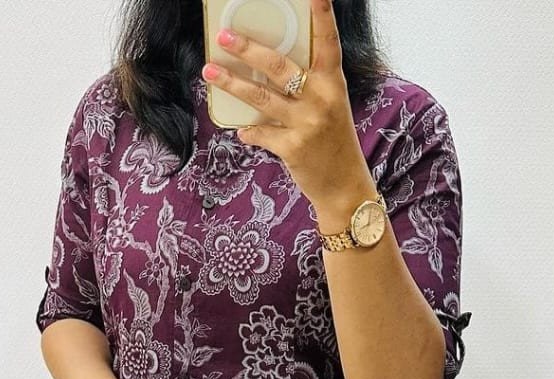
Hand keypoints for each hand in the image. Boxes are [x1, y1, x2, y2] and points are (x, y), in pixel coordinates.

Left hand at [202, 0, 370, 209]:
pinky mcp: (293, 148)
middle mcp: (321, 98)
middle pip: (278, 66)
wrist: (344, 187)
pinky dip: (249, 131)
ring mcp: (307, 123)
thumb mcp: (330, 105)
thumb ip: (308, 86)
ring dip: (232, 84)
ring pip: (261, 97)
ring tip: (209, 72)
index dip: (322, 15)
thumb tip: (266, 69)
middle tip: (224, 37)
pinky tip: (242, 130)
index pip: (328, 41)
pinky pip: (261, 133)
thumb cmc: (333, 142)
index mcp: (333, 82)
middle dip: (248, 49)